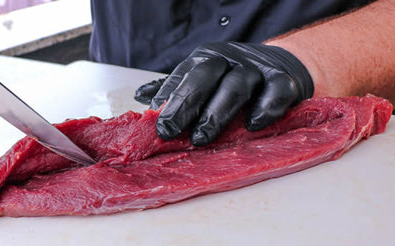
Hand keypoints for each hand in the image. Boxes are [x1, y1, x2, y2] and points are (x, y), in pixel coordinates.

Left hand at [134, 42, 313, 145]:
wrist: (280, 65)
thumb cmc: (233, 78)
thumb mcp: (202, 80)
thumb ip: (174, 89)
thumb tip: (141, 96)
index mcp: (204, 60)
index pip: (181, 78)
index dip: (167, 101)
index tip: (155, 124)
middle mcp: (228, 60)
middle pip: (203, 77)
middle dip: (184, 105)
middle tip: (170, 131)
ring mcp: (256, 69)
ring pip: (235, 86)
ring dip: (217, 112)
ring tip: (202, 137)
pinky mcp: (284, 80)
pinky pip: (276, 92)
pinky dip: (265, 108)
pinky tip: (252, 125)